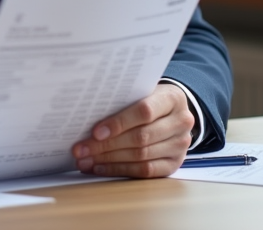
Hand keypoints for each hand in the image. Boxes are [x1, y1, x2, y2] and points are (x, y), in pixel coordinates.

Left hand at [72, 83, 193, 177]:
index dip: (119, 123)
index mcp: (172, 98)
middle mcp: (181, 122)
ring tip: (85, 160)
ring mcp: (180, 145)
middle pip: (141, 137)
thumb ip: (121, 100)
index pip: (144, 111)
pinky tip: (100, 168)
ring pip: (141, 156)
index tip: (95, 132)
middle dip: (106, 145)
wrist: (173, 112)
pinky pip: (145, 171)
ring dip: (108, 160)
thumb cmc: (149, 98)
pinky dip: (119, 170)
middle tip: (81, 150)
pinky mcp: (174, 164)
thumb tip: (86, 116)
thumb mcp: (140, 91)